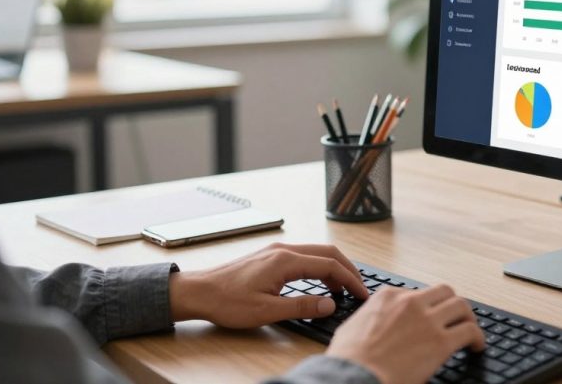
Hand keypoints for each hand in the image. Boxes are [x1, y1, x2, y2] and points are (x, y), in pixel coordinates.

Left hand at [168, 242, 369, 327]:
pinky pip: (305, 256)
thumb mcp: (267, 310)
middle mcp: (284, 249)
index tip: (362, 294)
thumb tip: (330, 304)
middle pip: (328, 253)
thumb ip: (302, 306)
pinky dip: (320, 267)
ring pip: (317, 252)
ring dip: (334, 268)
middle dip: (348, 270)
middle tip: (359, 290)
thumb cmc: (227, 301)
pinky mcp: (271, 256)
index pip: (330, 266)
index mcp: (286, 260)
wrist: (199, 291)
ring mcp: (277, 250)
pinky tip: (320, 283)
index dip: (351, 280)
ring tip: (343, 290)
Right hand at [326, 284, 485, 383]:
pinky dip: (477, 338)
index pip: (417, 293)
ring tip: (471, 331)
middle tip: (455, 318)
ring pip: (461, 306)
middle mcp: (410, 302)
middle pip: (444, 292)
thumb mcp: (352, 327)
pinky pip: (470, 331)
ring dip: (468, 318)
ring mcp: (427, 320)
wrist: (355, 376)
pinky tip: (476, 347)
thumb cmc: (348, 359)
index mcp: (388, 297)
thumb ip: (369, 319)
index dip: (427, 307)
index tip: (430, 317)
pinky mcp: (441, 342)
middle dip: (451, 304)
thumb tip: (373, 326)